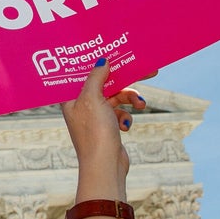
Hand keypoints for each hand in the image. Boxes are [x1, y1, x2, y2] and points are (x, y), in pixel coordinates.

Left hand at [59, 59, 145, 196]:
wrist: (105, 166)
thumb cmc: (94, 132)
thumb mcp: (93, 99)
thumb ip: (96, 77)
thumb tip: (102, 61)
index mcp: (71, 98)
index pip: (84, 73)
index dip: (98, 62)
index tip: (115, 53)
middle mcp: (81, 106)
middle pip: (105, 84)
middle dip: (125, 80)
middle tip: (148, 70)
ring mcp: (95, 117)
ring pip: (116, 98)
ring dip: (130, 99)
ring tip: (140, 105)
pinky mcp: (107, 127)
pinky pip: (120, 113)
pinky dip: (126, 116)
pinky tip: (126, 125)